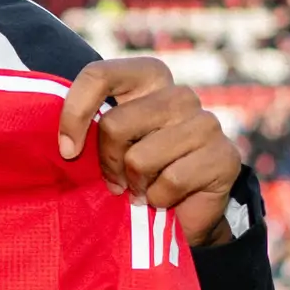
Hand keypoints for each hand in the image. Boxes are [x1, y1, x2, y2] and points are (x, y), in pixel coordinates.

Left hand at [57, 55, 244, 244]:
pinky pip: (170, 182)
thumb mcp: (111, 145)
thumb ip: (93, 128)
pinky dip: (159, 200)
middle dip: (108, 163)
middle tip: (117, 180)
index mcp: (150, 78)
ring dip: (135, 185)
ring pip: (140, 158)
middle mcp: (180, 95)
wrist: (185, 214)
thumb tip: (66, 144)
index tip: (67, 150)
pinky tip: (166, 199)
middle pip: (115, 125)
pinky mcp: (224, 156)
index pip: (100, 75)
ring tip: (144, 189)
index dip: (75, 113)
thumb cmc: (140, 173)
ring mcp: (206, 123)